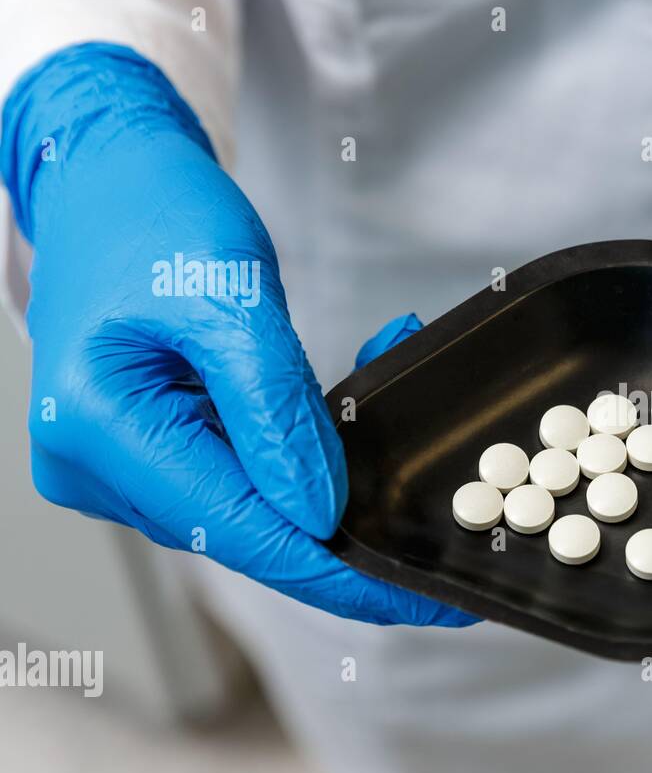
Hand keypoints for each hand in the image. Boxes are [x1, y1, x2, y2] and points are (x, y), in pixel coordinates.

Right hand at [2, 43, 473, 626]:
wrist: (103, 175)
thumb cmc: (151, 212)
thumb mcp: (229, 298)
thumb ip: (275, 411)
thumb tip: (319, 513)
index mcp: (101, 429)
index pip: (241, 531)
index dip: (339, 574)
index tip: (420, 597)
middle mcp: (97, 466)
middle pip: (245, 532)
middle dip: (344, 529)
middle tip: (433, 538)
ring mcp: (119, 463)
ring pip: (249, 506)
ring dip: (326, 480)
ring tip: (386, 429)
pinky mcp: (147, 449)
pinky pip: (237, 472)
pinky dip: (298, 451)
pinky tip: (342, 413)